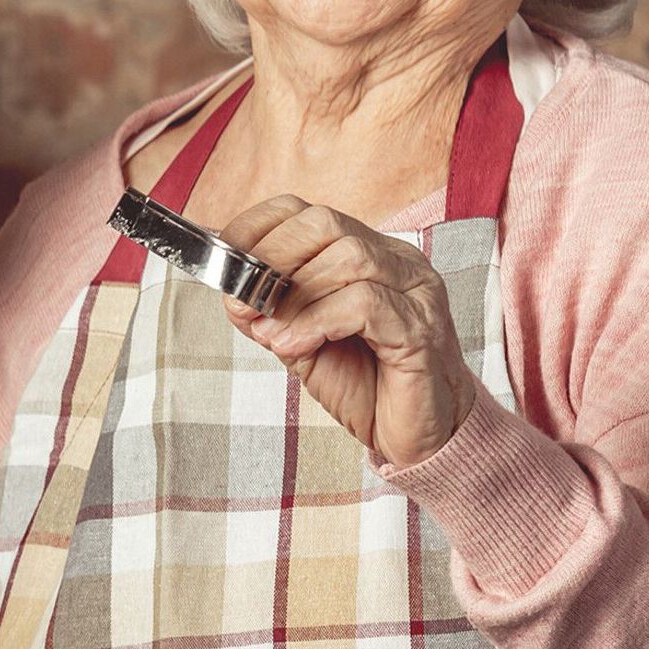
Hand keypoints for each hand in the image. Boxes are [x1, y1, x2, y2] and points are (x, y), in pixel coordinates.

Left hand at [214, 196, 479, 468]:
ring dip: (294, 296)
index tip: (226, 267)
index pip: (306, 212)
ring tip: (270, 334)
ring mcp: (415, 291)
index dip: (257, 231)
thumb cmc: (367, 385)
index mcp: (367, 254)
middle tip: (245, 301)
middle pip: (326, 224)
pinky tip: (296, 346)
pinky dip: (318, 321)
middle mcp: (396, 262)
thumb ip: (271, 311)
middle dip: (272, 258)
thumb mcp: (302, 342)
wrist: (420, 436)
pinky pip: (366, 303)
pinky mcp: (422, 328)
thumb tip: (231, 290)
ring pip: (348, 258)